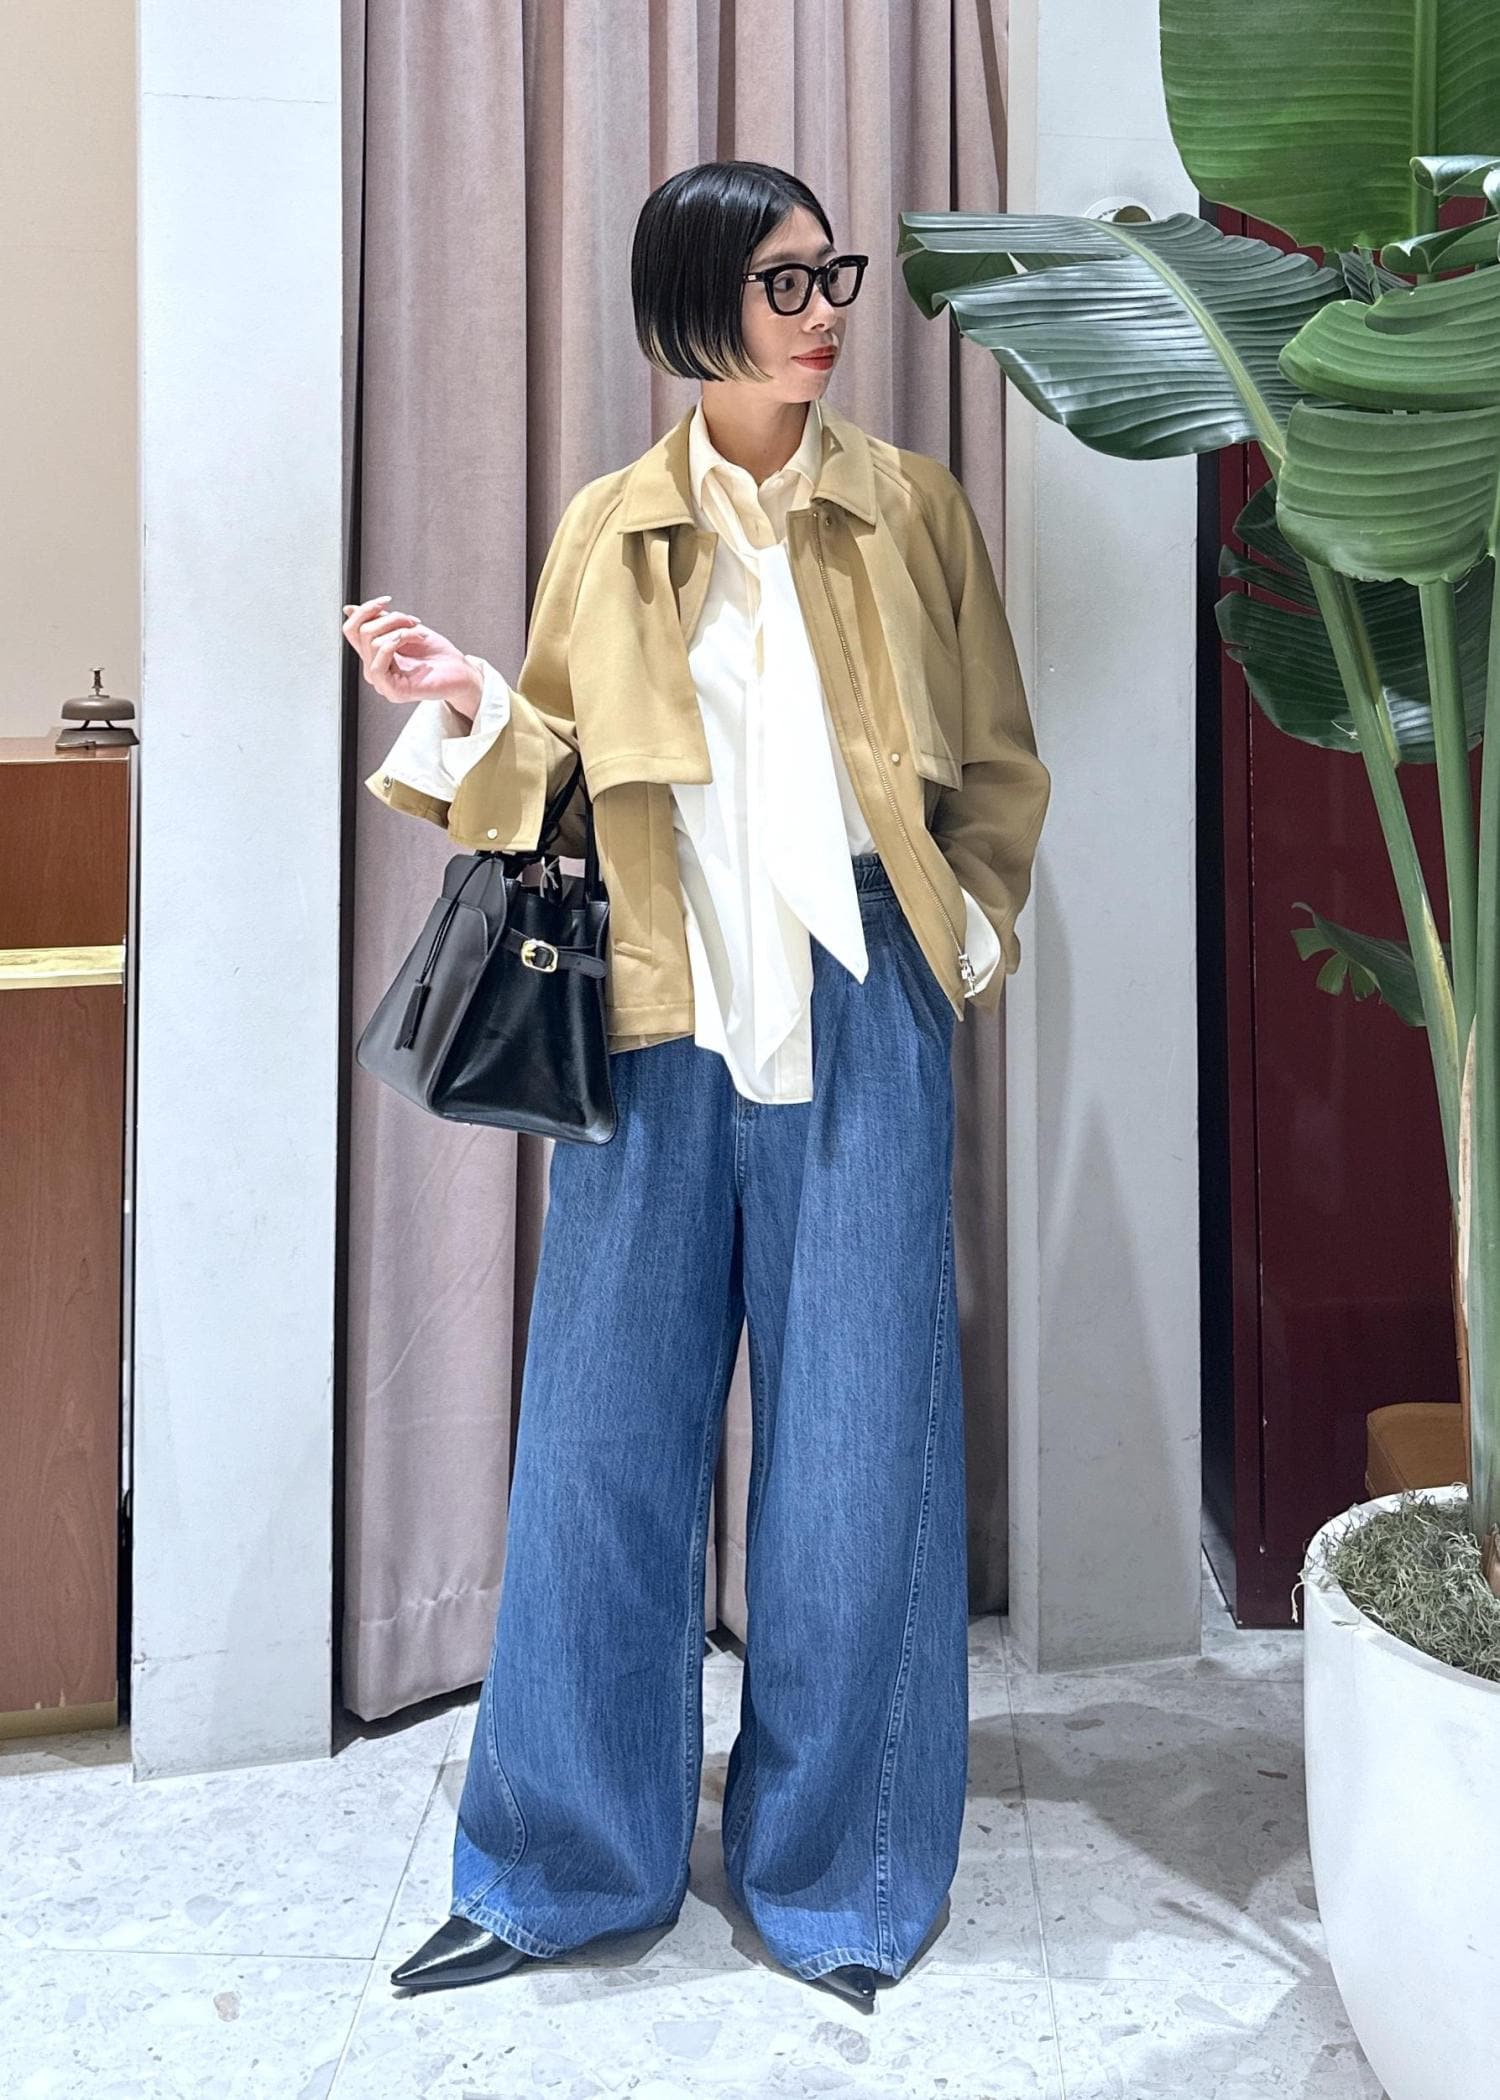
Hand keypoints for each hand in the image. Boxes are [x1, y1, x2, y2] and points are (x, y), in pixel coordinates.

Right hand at [341, 594, 481, 719]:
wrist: (461, 672)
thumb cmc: (437, 654)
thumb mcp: (404, 629)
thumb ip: (379, 621)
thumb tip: (349, 609)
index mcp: (374, 656)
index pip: (351, 630)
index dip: (365, 610)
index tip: (386, 600)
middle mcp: (374, 670)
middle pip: (363, 632)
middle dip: (391, 618)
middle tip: (414, 621)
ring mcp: (382, 683)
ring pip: (373, 642)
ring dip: (401, 629)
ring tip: (420, 634)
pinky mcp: (392, 692)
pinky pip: (379, 662)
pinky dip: (397, 642)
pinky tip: (416, 639)